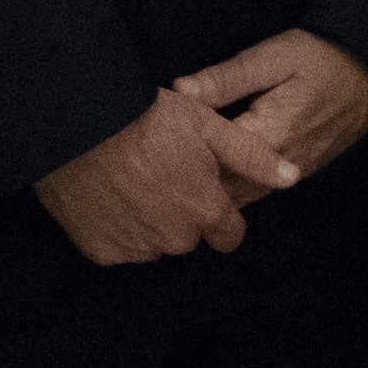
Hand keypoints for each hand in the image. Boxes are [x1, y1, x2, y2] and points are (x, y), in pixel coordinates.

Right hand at [35, 89, 296, 266]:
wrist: (76, 124)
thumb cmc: (144, 116)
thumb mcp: (206, 124)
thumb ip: (251, 155)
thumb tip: (291, 176)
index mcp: (206, 211)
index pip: (229, 234)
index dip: (218, 212)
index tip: (200, 188)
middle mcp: (174, 239)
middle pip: (188, 237)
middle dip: (180, 213)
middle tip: (159, 172)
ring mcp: (135, 248)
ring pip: (152, 242)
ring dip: (147, 220)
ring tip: (128, 178)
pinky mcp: (100, 251)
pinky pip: (116, 245)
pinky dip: (113, 226)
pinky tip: (105, 192)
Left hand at [172, 28, 367, 183]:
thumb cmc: (322, 60)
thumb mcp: (273, 58)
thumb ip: (226, 78)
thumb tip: (180, 91)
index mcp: (267, 135)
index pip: (209, 157)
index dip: (177, 151)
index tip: (154, 139)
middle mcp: (277, 165)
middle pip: (221, 187)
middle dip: (189, 177)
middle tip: (159, 161)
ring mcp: (289, 174)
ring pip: (238, 196)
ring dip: (210, 187)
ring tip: (180, 170)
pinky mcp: (297, 173)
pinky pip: (256, 192)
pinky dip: (232, 187)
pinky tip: (214, 172)